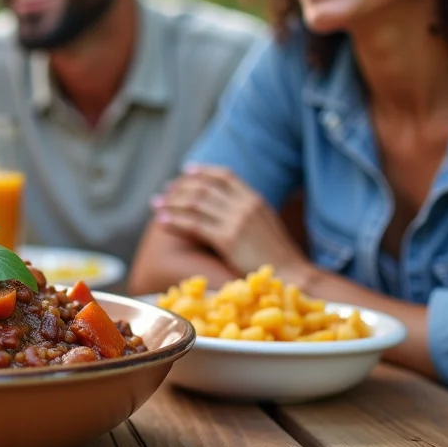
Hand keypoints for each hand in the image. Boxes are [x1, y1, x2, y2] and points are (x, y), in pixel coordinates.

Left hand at [152, 165, 307, 277]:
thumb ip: (247, 211)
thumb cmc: (277, 255)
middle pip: (205, 187)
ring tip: (155, 204)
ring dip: (172, 202)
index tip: (185, 171)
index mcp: (255, 199)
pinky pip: (194, 225)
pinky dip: (175, 221)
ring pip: (195, 203)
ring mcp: (236, 221)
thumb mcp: (265, 224)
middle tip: (164, 191)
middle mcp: (245, 205)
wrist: (292, 275)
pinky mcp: (228, 239)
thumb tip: (223, 206)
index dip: (202, 171)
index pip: (224, 175)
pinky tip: (162, 221)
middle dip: (180, 187)